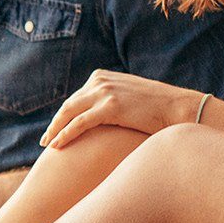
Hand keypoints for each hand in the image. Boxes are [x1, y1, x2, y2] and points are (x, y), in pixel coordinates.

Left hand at [42, 71, 206, 151]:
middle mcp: (100, 80)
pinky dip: (66, 134)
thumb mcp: (128, 98)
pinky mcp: (110, 106)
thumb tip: (100, 116)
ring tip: (47, 146)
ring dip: (55, 130)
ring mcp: (105, 92)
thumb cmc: (156, 109)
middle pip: (69, 105)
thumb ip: (111, 101)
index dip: (64, 116)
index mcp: (102, 76)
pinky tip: (58, 146)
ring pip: (69, 113)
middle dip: (55, 123)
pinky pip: (80, 123)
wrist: (178, 107)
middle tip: (45, 140)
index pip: (76, 98)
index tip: (56, 130)